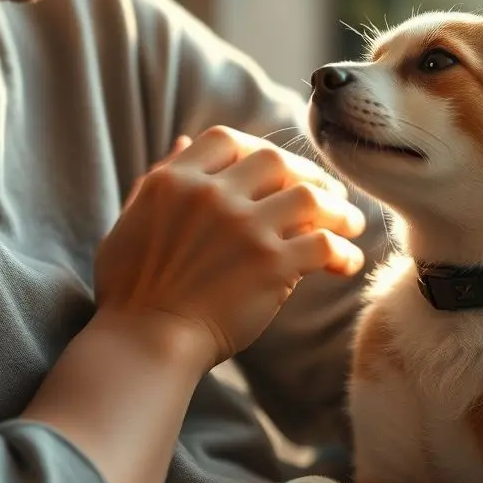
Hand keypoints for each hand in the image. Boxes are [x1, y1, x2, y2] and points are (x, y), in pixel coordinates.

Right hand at [93, 126, 366, 369]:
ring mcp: (244, 227)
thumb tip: (182, 139)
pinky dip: (343, 251)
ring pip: (310, 196)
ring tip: (351, 224)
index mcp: (175, 181)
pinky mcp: (271, 264)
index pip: (227, 140)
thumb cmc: (131, 292)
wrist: (143, 344)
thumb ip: (160, 179)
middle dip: (308, 173)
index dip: (256, 149)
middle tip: (328, 193)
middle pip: (275, 161)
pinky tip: (347, 263)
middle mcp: (212, 195)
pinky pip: (324, 244)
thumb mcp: (132, 220)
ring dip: (337, 210)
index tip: (277, 170)